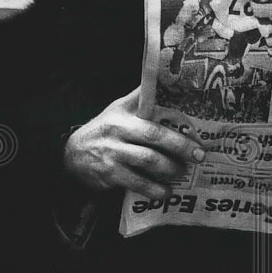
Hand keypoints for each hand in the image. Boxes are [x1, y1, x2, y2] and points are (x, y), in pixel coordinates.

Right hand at [63, 87, 204, 198]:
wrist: (72, 154)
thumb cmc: (104, 129)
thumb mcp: (118, 109)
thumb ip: (140, 99)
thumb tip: (164, 80)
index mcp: (124, 115)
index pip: (154, 118)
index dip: (177, 126)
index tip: (197, 135)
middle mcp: (118, 132)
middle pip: (154, 138)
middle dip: (180, 147)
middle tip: (199, 156)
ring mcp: (113, 154)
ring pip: (148, 161)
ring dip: (170, 169)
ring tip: (182, 173)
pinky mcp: (110, 174)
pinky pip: (137, 183)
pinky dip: (154, 189)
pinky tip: (166, 192)